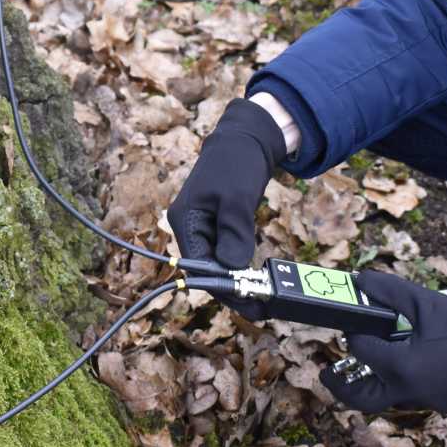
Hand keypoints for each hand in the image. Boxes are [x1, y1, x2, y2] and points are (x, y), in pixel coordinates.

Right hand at [167, 99, 288, 315]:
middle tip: (261, 308)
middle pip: (205, 270)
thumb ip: (234, 233)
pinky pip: (223, 253)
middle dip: (231, 290)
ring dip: (235, 281)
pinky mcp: (216, 225)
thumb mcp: (236, 198)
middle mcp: (188, 227)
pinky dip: (238, 267)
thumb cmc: (237, 163)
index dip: (224, 288)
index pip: (199, 267)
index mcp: (185, 221)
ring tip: (260, 299)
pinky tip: (253, 279)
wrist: (246, 138)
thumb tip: (233, 270)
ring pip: (215, 264)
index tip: (249, 304)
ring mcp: (201, 227)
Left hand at [320, 270, 446, 413]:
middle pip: (361, 397)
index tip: (353, 324)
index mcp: (401, 366)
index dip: (353, 335)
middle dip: (339, 387)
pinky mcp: (440, 403)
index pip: (361, 351)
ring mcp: (425, 402)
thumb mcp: (427, 302)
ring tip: (355, 373)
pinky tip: (396, 369)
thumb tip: (360, 279)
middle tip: (324, 375)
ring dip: (367, 388)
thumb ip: (390, 291)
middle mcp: (408, 391)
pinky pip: (406, 399)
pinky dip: (393, 388)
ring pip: (383, 401)